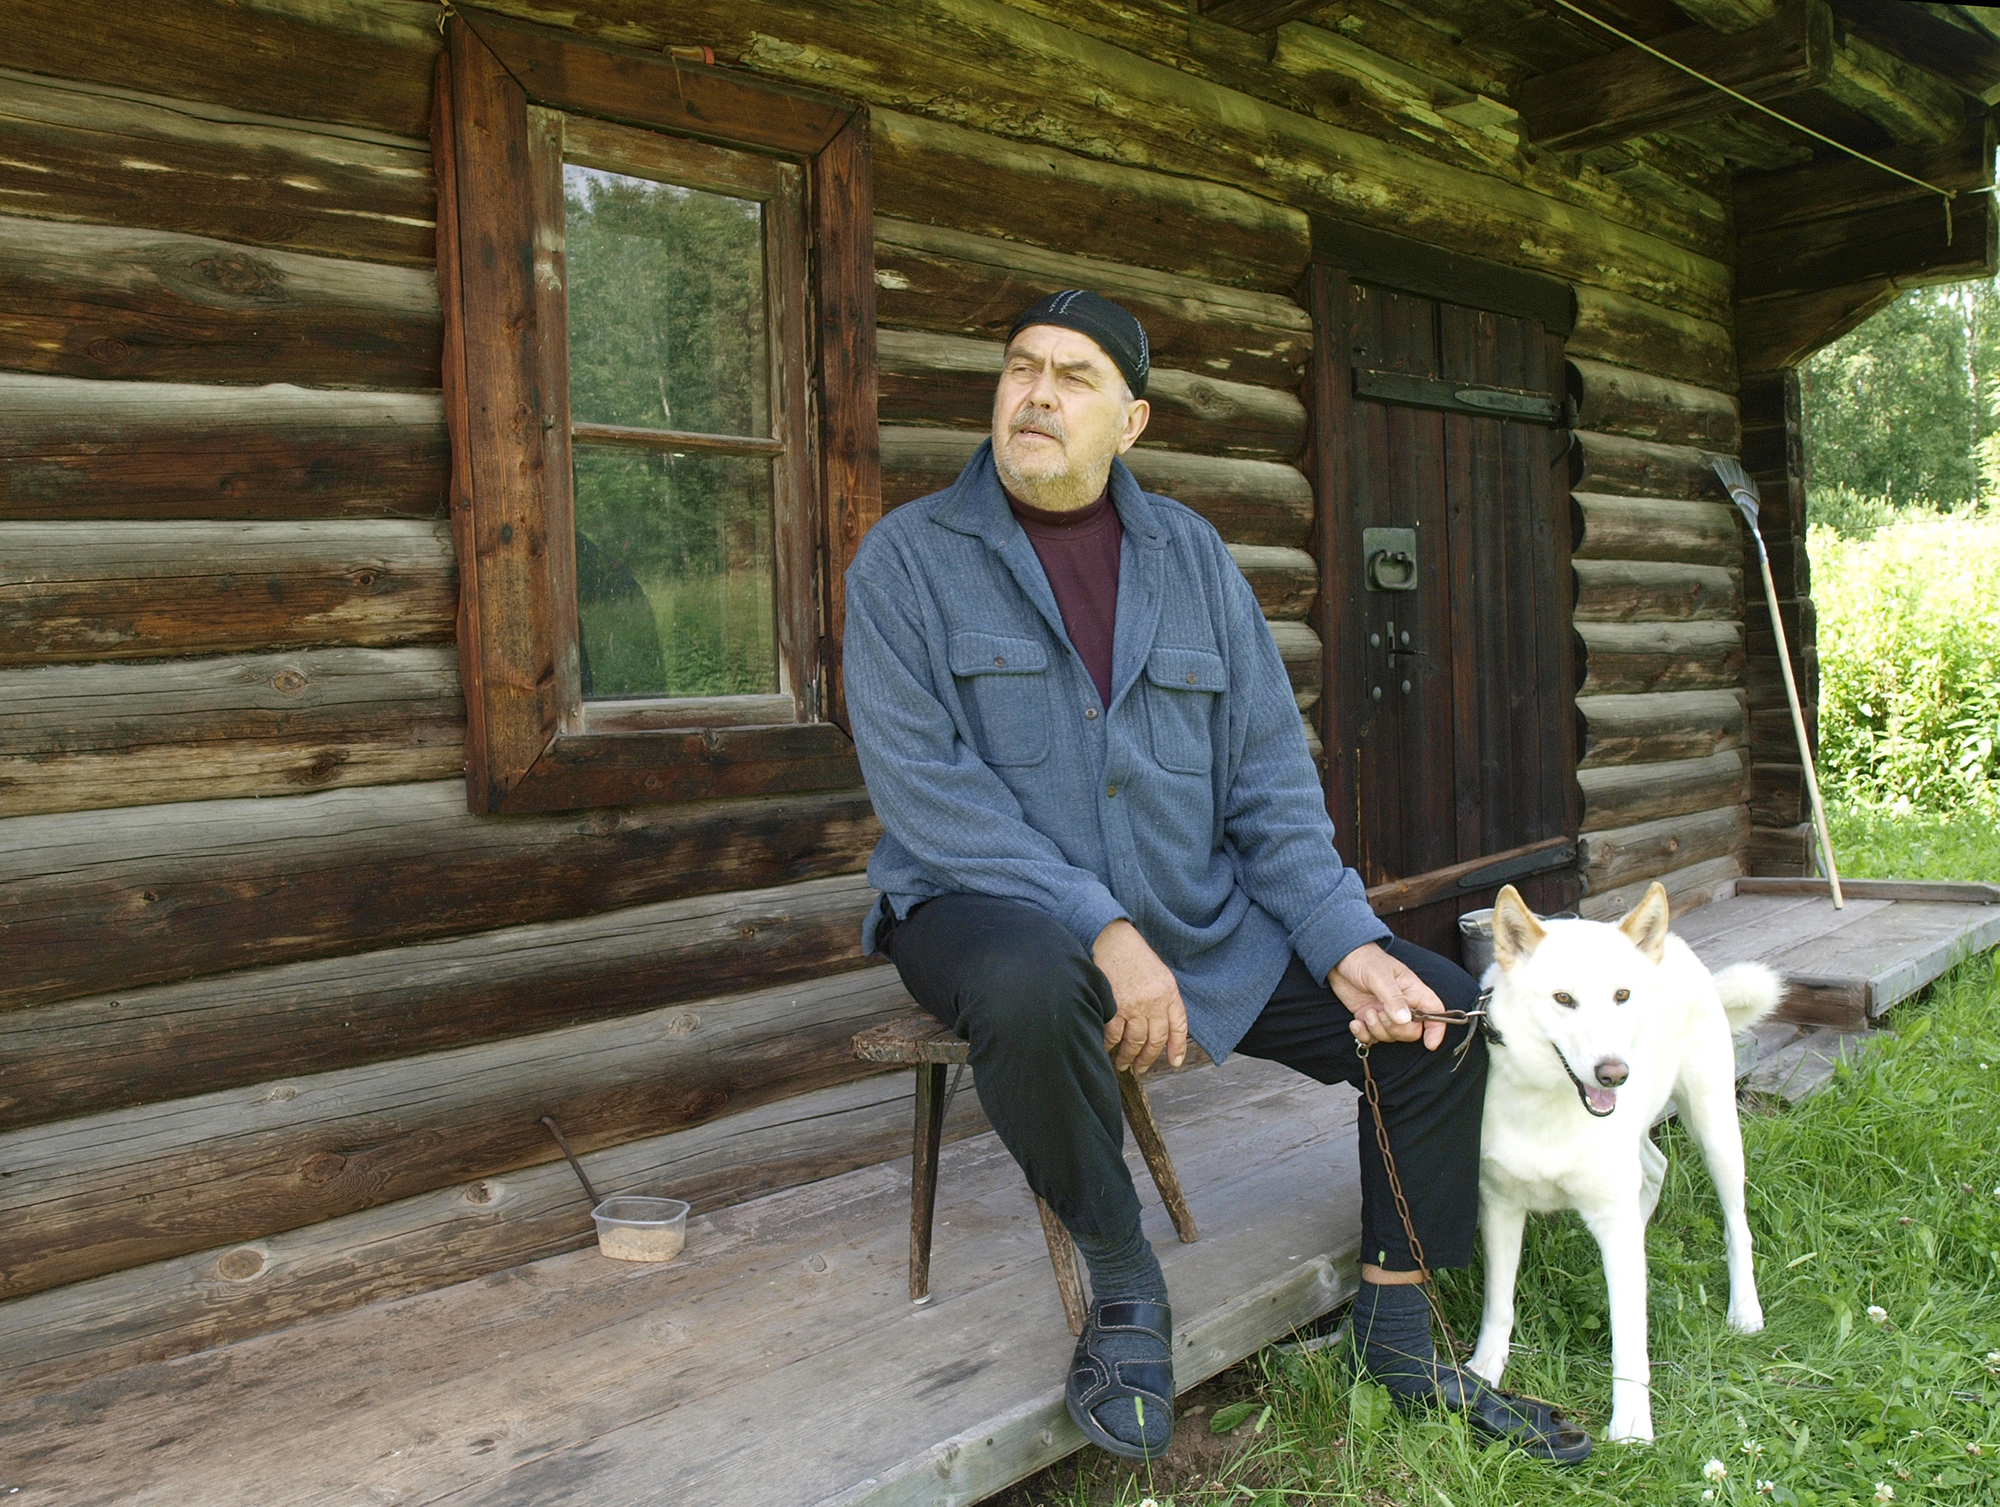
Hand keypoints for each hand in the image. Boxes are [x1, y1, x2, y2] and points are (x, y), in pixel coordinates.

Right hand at [1092, 919, 1188, 1072]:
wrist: (1113, 940)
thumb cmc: (1135, 955)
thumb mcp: (1160, 974)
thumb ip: (1164, 999)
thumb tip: (1161, 1024)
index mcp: (1169, 993)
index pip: (1179, 1027)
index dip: (1178, 1047)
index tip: (1174, 1062)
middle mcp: (1155, 1002)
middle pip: (1156, 1040)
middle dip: (1149, 1058)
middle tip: (1142, 1067)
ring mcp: (1134, 1006)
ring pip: (1135, 1042)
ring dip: (1129, 1057)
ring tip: (1124, 1064)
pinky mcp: (1114, 1006)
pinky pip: (1114, 1034)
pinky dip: (1110, 1045)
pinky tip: (1108, 1049)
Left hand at [1331, 942, 1448, 1050]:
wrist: (1339, 958)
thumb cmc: (1364, 959)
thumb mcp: (1379, 975)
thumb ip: (1393, 997)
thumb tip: (1405, 1019)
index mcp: (1413, 991)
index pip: (1435, 1012)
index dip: (1437, 1029)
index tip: (1429, 1043)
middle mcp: (1402, 1004)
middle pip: (1412, 1031)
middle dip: (1395, 1029)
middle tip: (1380, 1014)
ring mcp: (1385, 1013)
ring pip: (1390, 1036)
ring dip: (1376, 1030)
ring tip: (1366, 1012)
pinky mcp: (1368, 1019)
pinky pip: (1371, 1038)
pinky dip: (1363, 1036)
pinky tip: (1355, 1023)